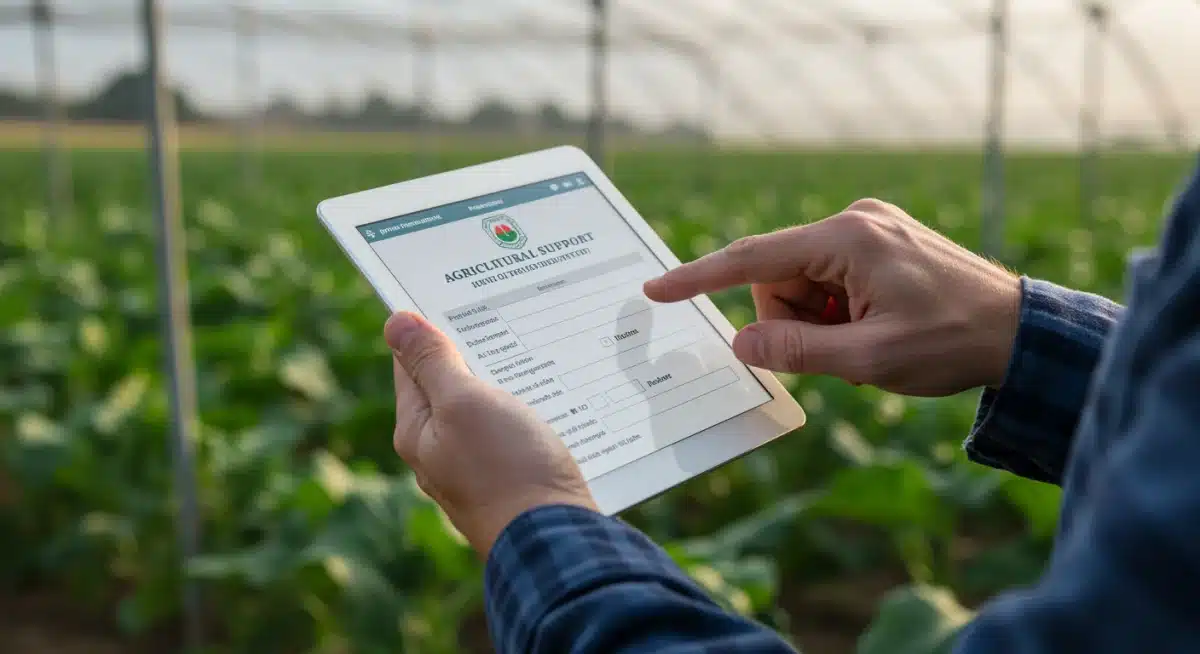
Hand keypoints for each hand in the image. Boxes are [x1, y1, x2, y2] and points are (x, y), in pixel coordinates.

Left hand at [385, 312, 595, 555]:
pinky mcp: (509, 482)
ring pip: (483, 410)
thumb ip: (431, 362)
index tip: (456, 294)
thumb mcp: (464, 402)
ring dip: (503, 381)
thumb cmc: (507, 469)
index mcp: (417, 431)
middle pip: (448, 386)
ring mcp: (474, 471)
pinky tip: (548, 399)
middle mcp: (438, 453)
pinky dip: (524, 410)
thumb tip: (395, 321)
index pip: (411, 363)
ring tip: (533, 349)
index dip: (429, 327)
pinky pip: (510, 434)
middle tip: (504, 313)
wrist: (556, 541)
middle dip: (471, 352)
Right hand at [643, 199, 1021, 395]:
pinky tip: (874, 326)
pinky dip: (836, 309)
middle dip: (792, 321)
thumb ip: (795, 350)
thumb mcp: (869, 358)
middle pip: (777, 277)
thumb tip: (738, 344)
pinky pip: (829, 277)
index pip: (753, 258)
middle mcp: (855, 220)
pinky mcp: (879, 240)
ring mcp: (869, 227)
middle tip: (839, 353)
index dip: (699, 278)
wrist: (1021, 332)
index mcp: (848, 239)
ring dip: (818, 320)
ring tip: (866, 341)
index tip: (656, 287)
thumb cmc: (952, 343)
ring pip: (801, 281)